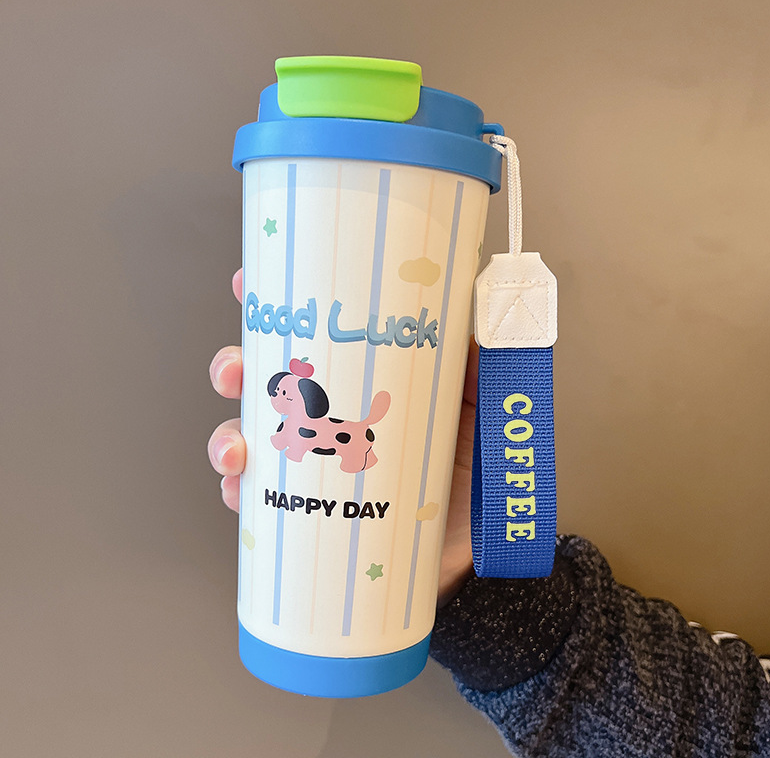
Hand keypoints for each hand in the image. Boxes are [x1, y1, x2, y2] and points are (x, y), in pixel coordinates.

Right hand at [208, 269, 475, 604]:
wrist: (477, 545)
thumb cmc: (477, 471)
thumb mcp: (478, 405)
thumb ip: (470, 364)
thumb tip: (458, 316)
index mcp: (363, 383)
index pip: (312, 339)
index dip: (271, 311)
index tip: (244, 287)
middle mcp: (330, 417)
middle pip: (264, 383)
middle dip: (234, 369)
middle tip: (237, 373)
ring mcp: (315, 464)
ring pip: (249, 438)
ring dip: (228, 436)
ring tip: (240, 448)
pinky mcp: (310, 511)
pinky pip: (259, 500)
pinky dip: (239, 492)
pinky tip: (242, 491)